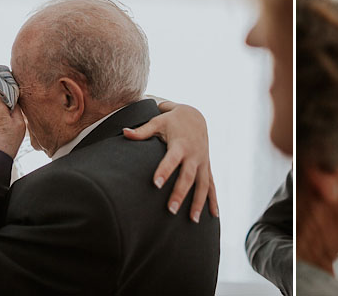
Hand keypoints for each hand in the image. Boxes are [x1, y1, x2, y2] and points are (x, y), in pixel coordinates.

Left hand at [0, 84, 26, 158]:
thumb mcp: (19, 122)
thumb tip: (16, 94)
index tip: (19, 83)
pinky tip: (2, 113)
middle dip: (4, 86)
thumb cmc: (6, 142)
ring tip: (10, 103)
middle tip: (16, 91)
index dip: (10, 80)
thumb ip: (17, 104)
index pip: (1, 81)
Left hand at [123, 102, 218, 221]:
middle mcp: (194, 155)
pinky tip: (214, 215)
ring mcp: (203, 162)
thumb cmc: (173, 120)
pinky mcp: (207, 167)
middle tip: (171, 210)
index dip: (164, 170)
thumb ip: (142, 131)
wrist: (197, 116)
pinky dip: (214, 200)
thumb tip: (124, 132)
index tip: (156, 184)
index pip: (172, 159)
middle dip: (180, 193)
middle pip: (188, 177)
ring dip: (198, 202)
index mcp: (180, 144)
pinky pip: (212, 185)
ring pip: (202, 185)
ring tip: (192, 220)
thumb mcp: (158, 122)